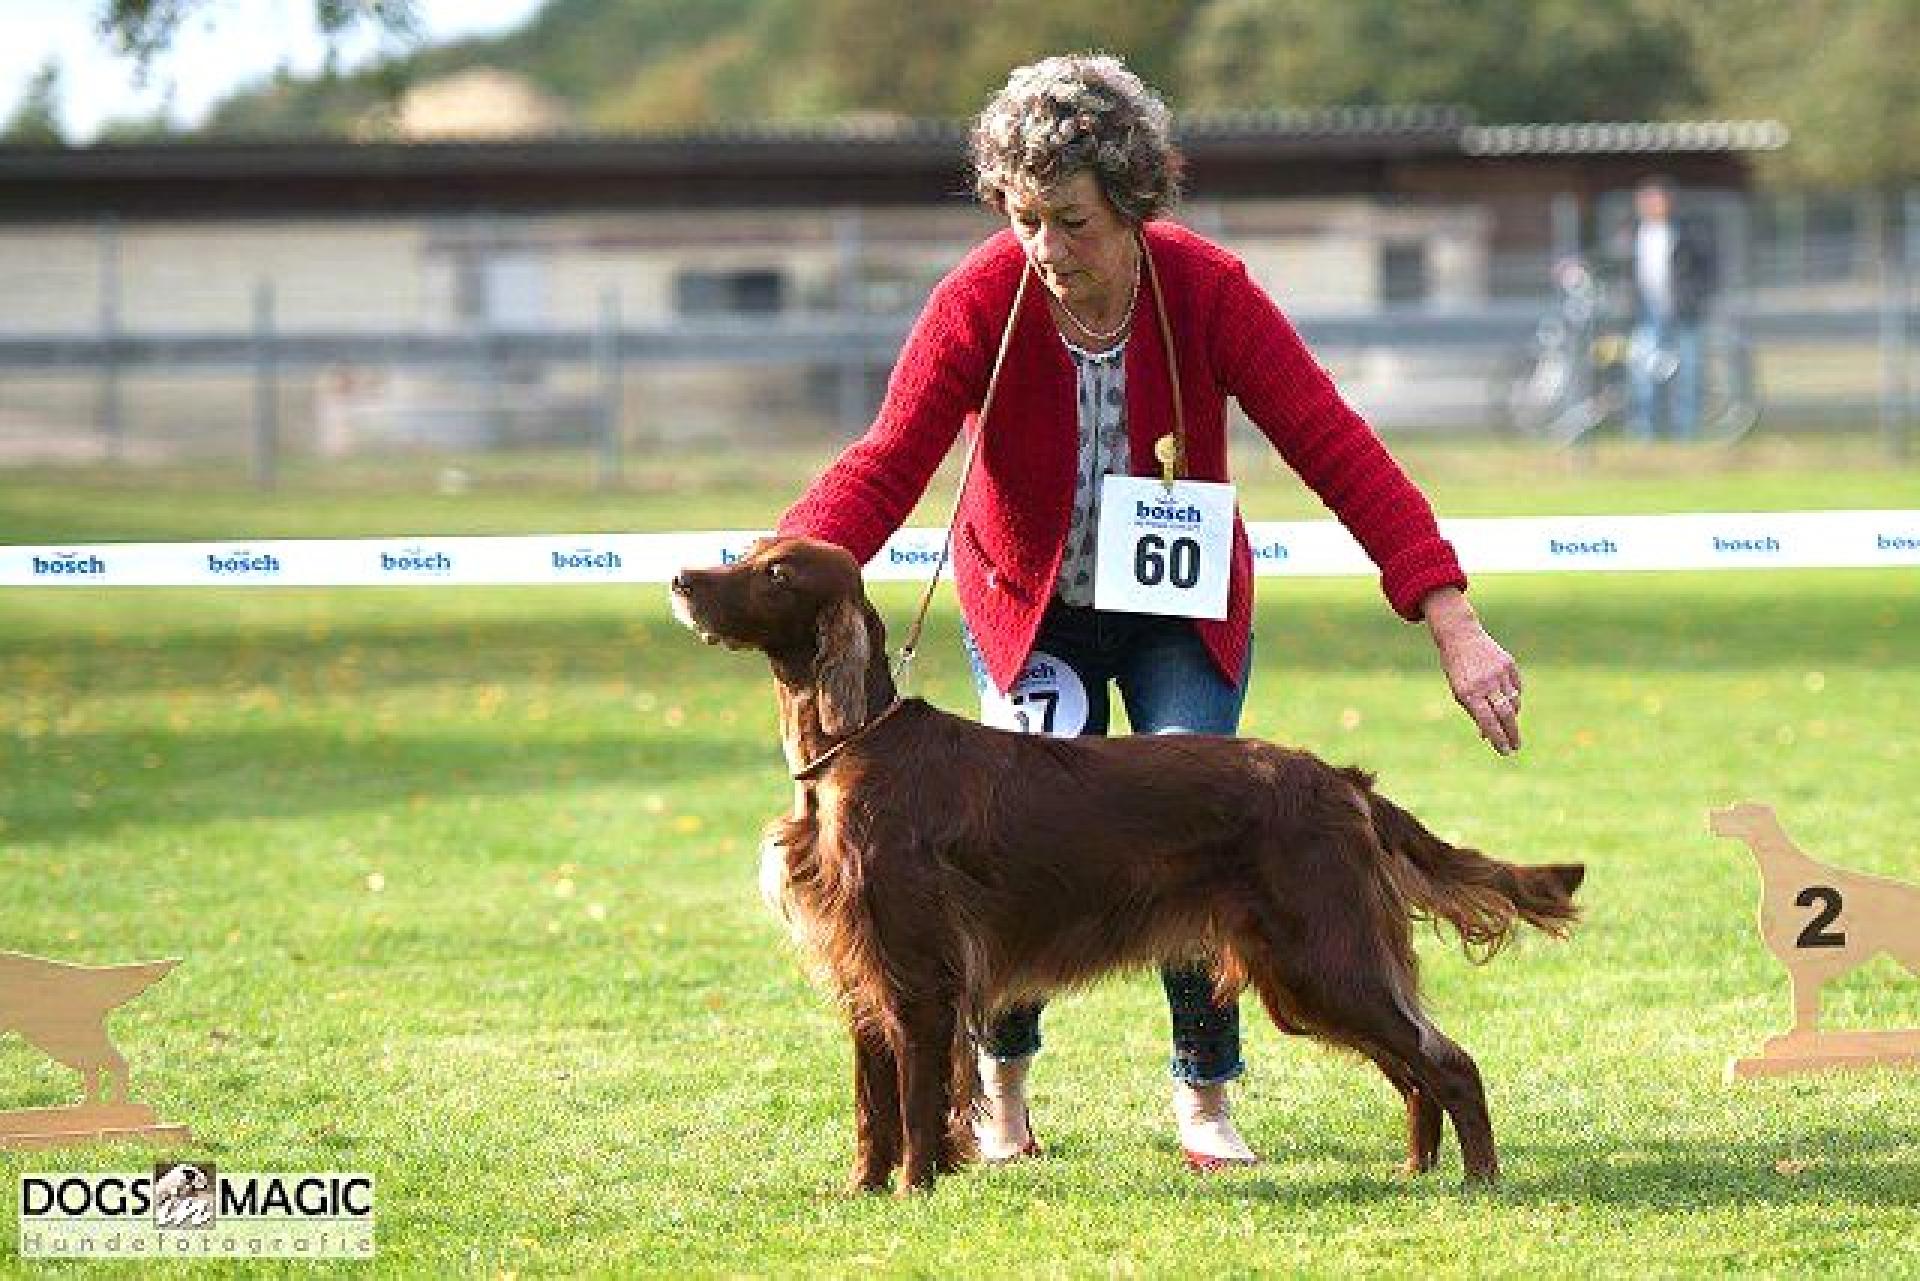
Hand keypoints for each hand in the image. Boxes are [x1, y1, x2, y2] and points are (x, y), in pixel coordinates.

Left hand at [1420, 588, 1522, 755]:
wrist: (1461, 636)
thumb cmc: (1457, 669)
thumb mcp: (1459, 691)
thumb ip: (1474, 712)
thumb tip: (1487, 735)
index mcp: (1469, 693)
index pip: (1487, 722)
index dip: (1497, 738)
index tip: (1504, 751)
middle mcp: (1485, 683)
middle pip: (1505, 714)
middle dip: (1512, 734)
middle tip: (1515, 747)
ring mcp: (1499, 673)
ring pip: (1513, 701)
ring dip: (1511, 716)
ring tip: (1508, 723)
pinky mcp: (1508, 664)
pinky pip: (1516, 687)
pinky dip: (1514, 697)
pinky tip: (1508, 700)